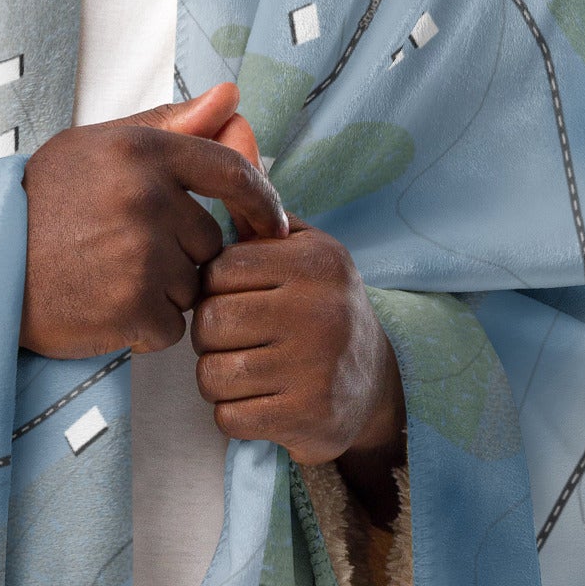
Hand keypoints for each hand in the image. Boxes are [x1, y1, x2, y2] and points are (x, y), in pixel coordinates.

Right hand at [20, 83, 287, 361]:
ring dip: (162, 291)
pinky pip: (171, 325)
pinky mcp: (131, 307)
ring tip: (106, 276)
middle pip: (208, 239)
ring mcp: (139, 254)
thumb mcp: (96, 147)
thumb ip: (169, 125)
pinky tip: (103, 306)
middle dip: (180, 253)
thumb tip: (232, 96)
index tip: (271, 221)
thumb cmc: (40, 203)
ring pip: (191, 285)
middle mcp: (144, 198)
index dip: (261, 199)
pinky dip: (145, 326)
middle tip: (121, 250)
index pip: (230, 170)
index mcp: (140, 150)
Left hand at [192, 222, 407, 523]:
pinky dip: (233, 413)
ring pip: (212, 373)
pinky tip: (260, 401)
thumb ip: (262, 220)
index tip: (233, 299)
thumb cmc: (321, 309)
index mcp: (317, 262)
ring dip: (217, 377)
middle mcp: (322, 311)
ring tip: (245, 370)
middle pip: (210, 321)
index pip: (219, 268)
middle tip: (233, 340)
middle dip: (209, 335)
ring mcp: (317, 368)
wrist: (375, 386)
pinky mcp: (309, 417)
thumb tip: (225, 168)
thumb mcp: (306, 253)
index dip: (212, 288)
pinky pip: (229, 416)